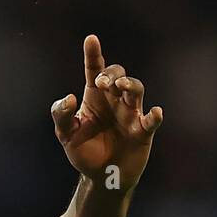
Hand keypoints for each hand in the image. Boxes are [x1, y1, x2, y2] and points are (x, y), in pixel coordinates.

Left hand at [51, 36, 162, 190]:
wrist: (100, 177)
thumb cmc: (84, 151)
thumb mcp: (66, 135)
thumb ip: (62, 115)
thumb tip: (69, 97)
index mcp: (95, 97)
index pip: (94, 70)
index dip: (93, 54)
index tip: (90, 40)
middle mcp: (114, 100)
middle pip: (118, 75)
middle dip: (112, 74)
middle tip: (101, 83)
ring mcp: (130, 114)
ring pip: (136, 90)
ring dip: (130, 85)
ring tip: (121, 86)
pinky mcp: (142, 132)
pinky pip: (151, 121)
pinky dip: (154, 116)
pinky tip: (155, 112)